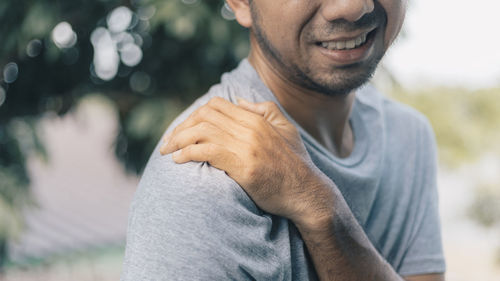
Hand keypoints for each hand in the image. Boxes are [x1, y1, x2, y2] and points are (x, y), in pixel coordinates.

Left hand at [160, 96, 333, 223]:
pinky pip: (207, 151)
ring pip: (202, 131)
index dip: (194, 115)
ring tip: (167, 152)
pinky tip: (178, 160)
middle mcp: (250, 128)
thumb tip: (240, 101)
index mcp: (257, 119)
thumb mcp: (285, 129)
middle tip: (168, 142)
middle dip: (181, 126)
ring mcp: (247, 147)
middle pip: (204, 115)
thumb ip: (264, 111)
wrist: (306, 193)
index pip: (215, 105)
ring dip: (179, 140)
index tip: (182, 130)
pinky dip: (187, 153)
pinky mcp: (244, 167)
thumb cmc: (294, 163)